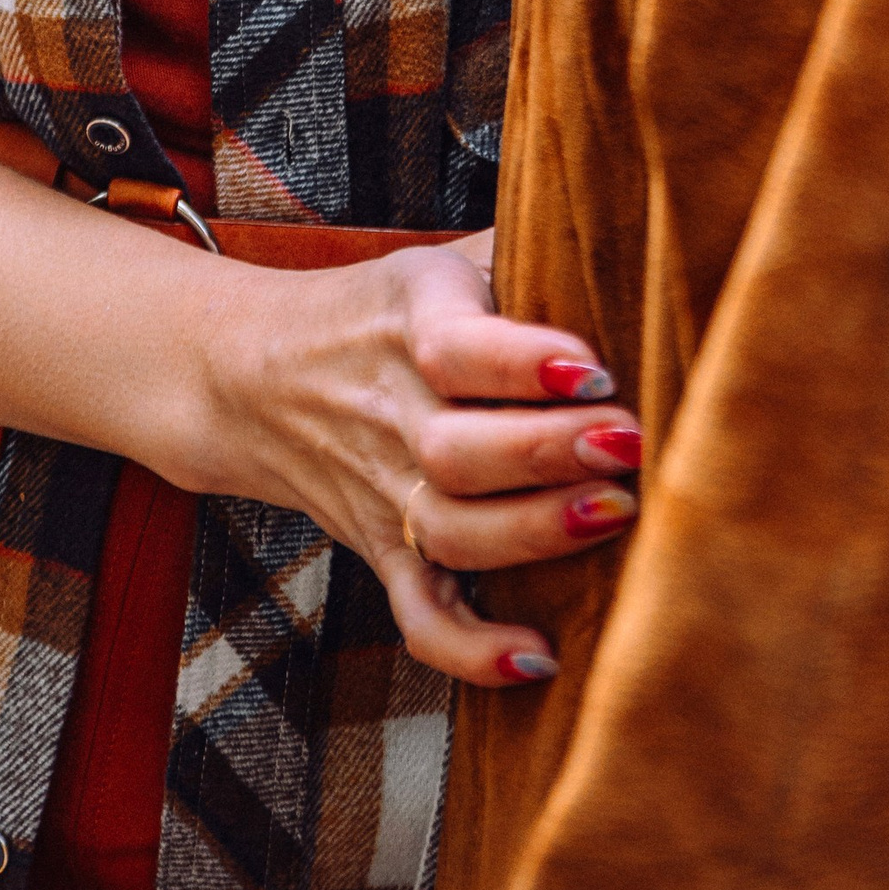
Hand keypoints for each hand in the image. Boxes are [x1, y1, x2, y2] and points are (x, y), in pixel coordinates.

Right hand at [165, 229, 640, 688]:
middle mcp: (389, 408)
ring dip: (533, 535)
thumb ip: (526, 246)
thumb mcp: (443, 257)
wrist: (250, 370)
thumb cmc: (387, 307)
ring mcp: (379, 488)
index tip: (596, 365)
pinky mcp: (379, 548)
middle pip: (456, 450)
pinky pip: (417, 614)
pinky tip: (537, 655)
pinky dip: (470, 649)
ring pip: (447, 531)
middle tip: (630, 443)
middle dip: (548, 453)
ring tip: (616, 513)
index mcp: (409, 320)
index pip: (457, 348)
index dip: (526, 361)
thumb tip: (638, 234)